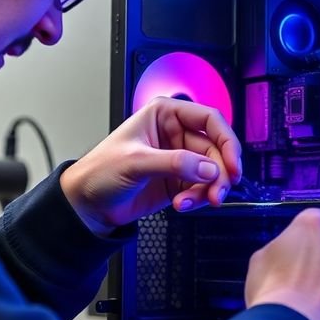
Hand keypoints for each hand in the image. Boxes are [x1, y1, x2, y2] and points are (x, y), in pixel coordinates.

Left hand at [60, 97, 241, 235]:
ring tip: (195, 202)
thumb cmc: (99, 170)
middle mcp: (176, 133)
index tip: (233, 164)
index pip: (209, 120)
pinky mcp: (179, 181)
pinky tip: (183, 205)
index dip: (226, 140)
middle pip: (215, 150)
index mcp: (165, 114)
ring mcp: (179, 158)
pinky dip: (198, 199)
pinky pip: (202, 188)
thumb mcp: (136, 162)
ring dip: (209, 189)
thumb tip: (209, 168)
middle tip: (217, 193)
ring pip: (212, 171)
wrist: (86, 204)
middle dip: (219, 173)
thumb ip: (175, 163)